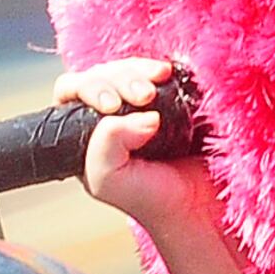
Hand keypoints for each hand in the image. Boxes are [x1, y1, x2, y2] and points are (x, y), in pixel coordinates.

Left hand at [58, 57, 215, 229]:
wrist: (203, 206)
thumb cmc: (153, 199)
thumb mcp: (108, 181)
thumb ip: (102, 149)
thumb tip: (138, 115)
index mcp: (86, 134)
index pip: (71, 93)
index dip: (88, 89)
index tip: (113, 104)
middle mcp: (109, 116)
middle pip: (100, 74)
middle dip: (119, 78)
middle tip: (145, 95)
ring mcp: (141, 104)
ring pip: (127, 67)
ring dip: (139, 69)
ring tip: (161, 79)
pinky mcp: (171, 96)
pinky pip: (158, 69)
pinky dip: (161, 67)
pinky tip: (169, 73)